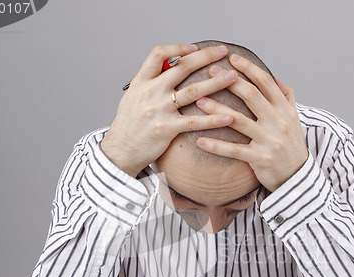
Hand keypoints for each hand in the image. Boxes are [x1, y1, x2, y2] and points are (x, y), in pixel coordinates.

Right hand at [101, 44, 237, 176]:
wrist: (119, 151)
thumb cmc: (128, 126)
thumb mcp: (133, 98)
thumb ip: (149, 84)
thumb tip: (167, 70)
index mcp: (141, 82)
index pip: (158, 54)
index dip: (179, 49)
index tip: (195, 48)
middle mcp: (150, 92)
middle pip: (182, 68)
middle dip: (205, 57)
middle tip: (224, 52)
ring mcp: (158, 110)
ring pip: (193, 92)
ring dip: (216, 83)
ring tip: (233, 77)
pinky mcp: (166, 129)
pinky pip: (195, 122)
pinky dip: (213, 119)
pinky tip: (228, 117)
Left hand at [194, 54, 308, 191]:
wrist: (297, 176)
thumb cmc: (292, 145)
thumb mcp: (294, 119)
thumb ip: (286, 97)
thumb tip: (274, 77)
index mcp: (284, 109)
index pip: (266, 83)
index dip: (248, 69)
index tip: (232, 58)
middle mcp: (278, 122)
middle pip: (251, 96)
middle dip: (229, 82)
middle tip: (210, 72)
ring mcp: (269, 140)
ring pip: (239, 121)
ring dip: (217, 109)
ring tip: (198, 101)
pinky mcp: (260, 159)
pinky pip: (234, 150)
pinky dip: (216, 146)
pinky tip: (200, 141)